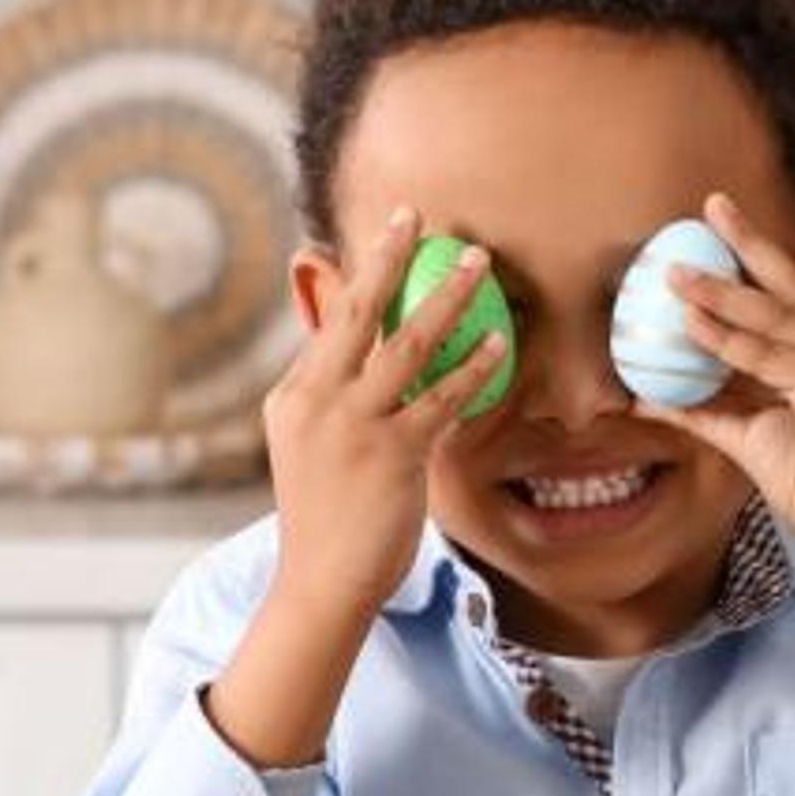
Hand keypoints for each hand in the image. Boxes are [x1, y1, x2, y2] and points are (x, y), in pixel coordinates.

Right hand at [265, 205, 507, 622]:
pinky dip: (474, 366)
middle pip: (354, 311)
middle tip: (415, 214)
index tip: (392, 235)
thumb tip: (360, 363)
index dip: (363, 274)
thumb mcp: (311, 448)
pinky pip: (441, 396)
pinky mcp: (391, 453)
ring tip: (481, 262)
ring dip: (449, 296)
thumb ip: (335, 400)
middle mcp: (315, 400)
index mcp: (292, 396)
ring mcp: (351, 425)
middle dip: (387, 256)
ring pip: (406, 342)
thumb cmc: (327, 518)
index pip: (331, 323)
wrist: (320, 582)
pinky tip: (501, 343)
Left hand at [644, 194, 794, 558]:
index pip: (794, 291)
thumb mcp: (745, 433)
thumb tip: (640, 397)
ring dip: (719, 295)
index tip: (719, 219)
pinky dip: (729, 340)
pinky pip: (773, 355)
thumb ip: (701, 408)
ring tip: (674, 277)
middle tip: (710, 207)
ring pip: (775, 317)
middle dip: (747, 243)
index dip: (757, 252)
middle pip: (791, 284)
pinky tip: (691, 324)